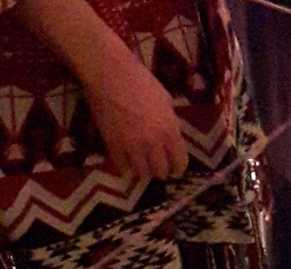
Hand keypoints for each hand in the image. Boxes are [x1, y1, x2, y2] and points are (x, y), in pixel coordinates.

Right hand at [83, 45, 187, 179]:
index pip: (179, 164)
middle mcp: (153, 143)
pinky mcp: (113, 145)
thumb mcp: (166, 101)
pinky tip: (126, 160)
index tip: (174, 168)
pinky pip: (121, 167)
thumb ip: (170, 123)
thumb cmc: (141, 81)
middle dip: (160, 170)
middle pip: (160, 172)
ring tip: (141, 163)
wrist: (110, 74)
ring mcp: (132, 146)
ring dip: (143, 169)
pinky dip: (125, 166)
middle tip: (156, 164)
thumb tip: (172, 137)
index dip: (177, 168)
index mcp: (169, 131)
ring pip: (141, 173)